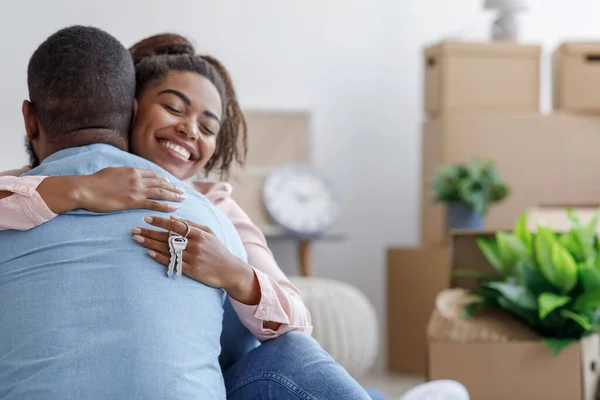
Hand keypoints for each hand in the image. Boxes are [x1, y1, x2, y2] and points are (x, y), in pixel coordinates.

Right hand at [73, 167, 184, 212]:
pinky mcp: (134, 201)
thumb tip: (127, 173)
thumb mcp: (112, 171)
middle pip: (161, 182)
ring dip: (174, 195)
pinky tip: (174, 208)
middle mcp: (138, 178)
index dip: (163, 178)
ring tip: (182, 199)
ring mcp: (137, 190)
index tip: (170, 182)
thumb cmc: (94, 182)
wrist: (86, 189)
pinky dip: (166, 206)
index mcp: (132, 170)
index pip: (153, 174)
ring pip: (161, 192)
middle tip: (182, 191)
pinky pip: (154, 203)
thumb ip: (123, 173)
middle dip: (173, 187)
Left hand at [131, 215, 260, 303]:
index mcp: (199, 234)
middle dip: (149, 232)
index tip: (146, 218)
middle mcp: (194, 245)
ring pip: (166, 249)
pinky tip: (148, 252)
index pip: (176, 225)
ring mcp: (191, 258)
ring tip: (136, 238)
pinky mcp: (190, 270)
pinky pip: (171, 262)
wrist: (229, 270)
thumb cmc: (218, 250)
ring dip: (149, 243)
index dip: (160, 221)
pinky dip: (159, 257)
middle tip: (134, 229)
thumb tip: (172, 216)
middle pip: (167, 237)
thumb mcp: (209, 233)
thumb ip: (192, 224)